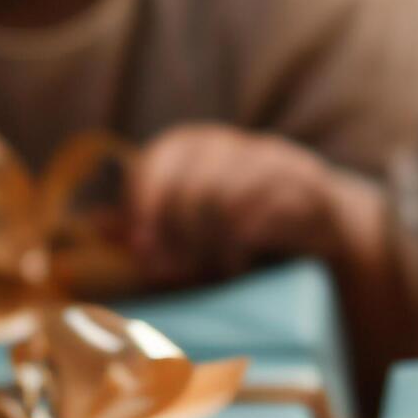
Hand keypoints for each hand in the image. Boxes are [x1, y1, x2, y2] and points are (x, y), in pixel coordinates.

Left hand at [126, 125, 374, 285]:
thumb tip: (90, 225)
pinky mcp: (308, 187)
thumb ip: (143, 224)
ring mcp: (275, 161)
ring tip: (209, 273)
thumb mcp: (188, 225)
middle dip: (175, 238)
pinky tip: (238, 266)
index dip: (142, 208)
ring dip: (209, 247)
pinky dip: (240, 248)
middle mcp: (234, 143)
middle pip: (189, 185)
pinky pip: (261, 214)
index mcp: (196, 143)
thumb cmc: (245, 228)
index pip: (157, 162)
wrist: (327, 228)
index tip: (141, 251)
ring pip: (223, 200)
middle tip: (170, 274)